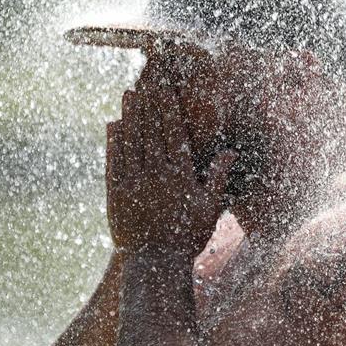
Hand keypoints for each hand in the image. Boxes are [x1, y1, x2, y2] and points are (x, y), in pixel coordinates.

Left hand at [105, 84, 235, 259]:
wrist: (155, 266)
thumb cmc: (188, 238)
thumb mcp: (210, 206)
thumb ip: (217, 175)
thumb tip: (231, 151)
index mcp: (180, 175)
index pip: (173, 131)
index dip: (168, 106)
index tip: (165, 86)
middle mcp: (156, 174)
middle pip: (151, 130)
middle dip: (148, 103)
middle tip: (145, 79)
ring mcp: (134, 183)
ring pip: (131, 142)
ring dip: (130, 116)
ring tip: (129, 95)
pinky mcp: (116, 195)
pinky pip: (114, 162)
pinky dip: (113, 142)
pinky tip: (113, 125)